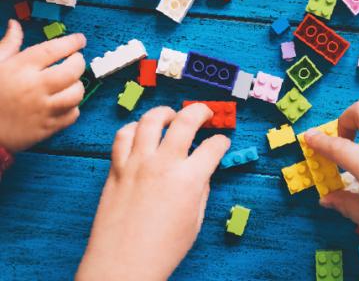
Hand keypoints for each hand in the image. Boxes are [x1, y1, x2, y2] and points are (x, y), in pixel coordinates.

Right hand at [0, 19, 85, 151]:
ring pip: (76, 93)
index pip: (54, 49)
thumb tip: (15, 25)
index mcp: (21, 68)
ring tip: (69, 82)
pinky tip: (63, 102)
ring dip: (77, 85)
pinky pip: (73, 115)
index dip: (72, 42)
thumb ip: (8, 44)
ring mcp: (43, 109)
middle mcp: (35, 87)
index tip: (80, 40)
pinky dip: (73, 107)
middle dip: (79, 62)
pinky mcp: (47, 127)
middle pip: (72, 70)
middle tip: (75, 60)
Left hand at [76, 104, 230, 280]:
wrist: (122, 266)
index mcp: (188, 180)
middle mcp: (163, 164)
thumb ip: (201, 189)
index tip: (221, 142)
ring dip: (165, 112)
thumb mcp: (194, 221)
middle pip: (185, 121)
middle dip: (201, 111)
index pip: (213, 147)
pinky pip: (123, 136)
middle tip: (205, 113)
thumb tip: (202, 169)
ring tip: (171, 115)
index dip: (221, 142)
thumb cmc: (162, 250)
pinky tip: (142, 132)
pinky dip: (134, 128)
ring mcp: (137, 163)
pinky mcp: (117, 168)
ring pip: (150, 120)